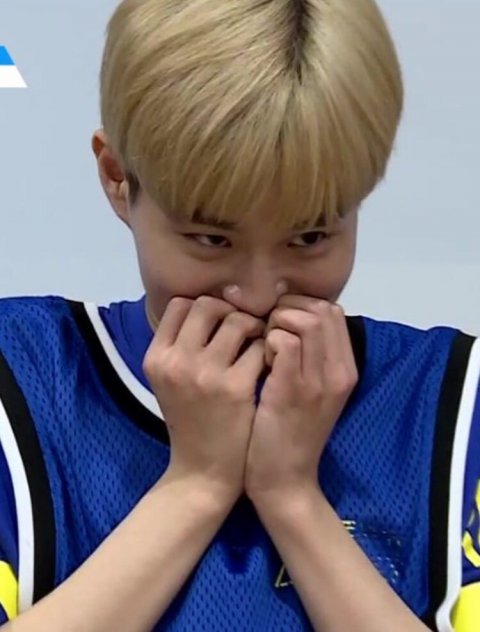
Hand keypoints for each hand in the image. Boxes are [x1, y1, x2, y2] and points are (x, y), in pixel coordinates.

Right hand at [143, 296, 265, 505]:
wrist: (203, 471)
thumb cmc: (190, 421)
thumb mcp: (170, 381)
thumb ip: (182, 344)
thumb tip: (212, 302)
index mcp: (155, 358)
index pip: (180, 304)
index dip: (203, 307)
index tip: (219, 322)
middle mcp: (175, 361)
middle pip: (207, 305)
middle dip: (230, 311)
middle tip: (242, 329)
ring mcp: (205, 374)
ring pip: (237, 320)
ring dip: (253, 327)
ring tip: (257, 343)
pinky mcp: (235, 387)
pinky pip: (259, 346)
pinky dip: (267, 350)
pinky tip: (267, 363)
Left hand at [245, 295, 357, 502]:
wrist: (285, 481)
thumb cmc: (290, 432)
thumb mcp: (311, 391)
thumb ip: (309, 355)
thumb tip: (289, 316)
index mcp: (346, 369)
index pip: (332, 311)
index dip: (301, 305)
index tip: (279, 321)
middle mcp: (339, 372)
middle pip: (322, 309)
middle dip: (288, 308)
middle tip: (267, 329)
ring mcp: (318, 382)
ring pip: (306, 321)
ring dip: (277, 322)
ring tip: (262, 344)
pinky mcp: (292, 392)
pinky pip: (285, 342)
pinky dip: (267, 341)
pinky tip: (256, 359)